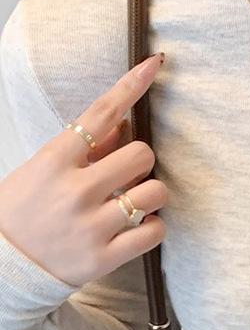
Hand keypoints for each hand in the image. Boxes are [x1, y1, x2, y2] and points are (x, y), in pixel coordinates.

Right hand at [0, 54, 168, 288]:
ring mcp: (91, 225)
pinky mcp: (104, 257)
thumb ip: (85, 149)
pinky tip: (139, 227)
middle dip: (142, 162)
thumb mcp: (43, 170)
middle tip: (128, 176)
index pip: (101, 113)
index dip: (132, 85)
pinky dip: (154, 227)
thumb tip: (123, 123)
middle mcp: (75, 191)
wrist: (4, 265)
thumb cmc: (24, 211)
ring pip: (155, 193)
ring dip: (153, 194)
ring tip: (135, 203)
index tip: (155, 64)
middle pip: (141, 155)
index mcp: (55, 161)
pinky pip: (154, 232)